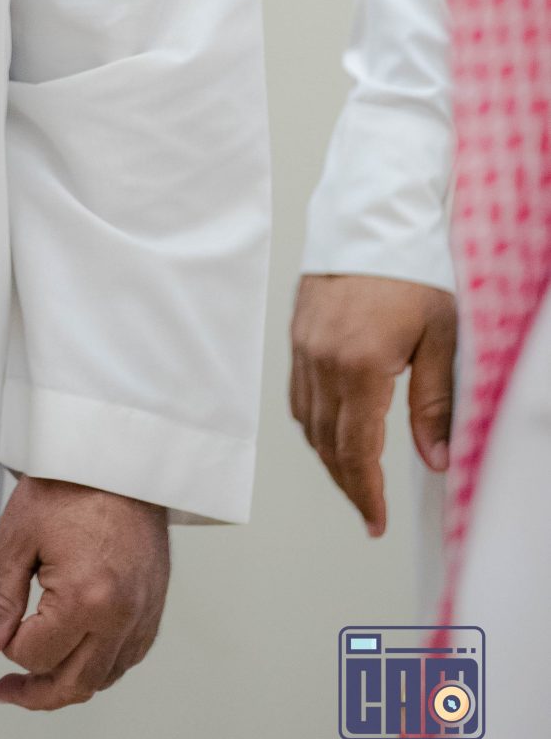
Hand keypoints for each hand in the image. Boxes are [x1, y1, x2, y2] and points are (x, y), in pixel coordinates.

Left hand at [0, 476, 169, 709]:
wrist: (119, 456)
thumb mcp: (19, 537)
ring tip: (37, 677)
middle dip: (36, 694)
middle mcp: (122, 616)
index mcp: (87, 599)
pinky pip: (127, 657)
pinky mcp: (154, 607)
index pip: (37, 655)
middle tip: (7, 691)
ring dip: (69, 684)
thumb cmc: (70, 485)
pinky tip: (77, 654)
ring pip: (104, 678)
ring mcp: (144, 614)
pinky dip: (100, 665)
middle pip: (76, 684)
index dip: (7, 646)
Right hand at [289, 272, 456, 536]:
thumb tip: (435, 458)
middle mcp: (322, 361)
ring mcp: (304, 347)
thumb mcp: (440, 338)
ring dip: (329, 455)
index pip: (356, 451)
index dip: (366, 493)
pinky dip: (315, 422)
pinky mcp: (298, 334)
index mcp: (359, 366)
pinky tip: (333, 428)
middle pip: (327, 444)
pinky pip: (299, 394)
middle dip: (347, 482)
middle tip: (368, 508)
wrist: (374, 218)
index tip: (375, 520)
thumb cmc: (412, 271)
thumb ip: (435, 403)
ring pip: (308, 422)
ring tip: (354, 476)